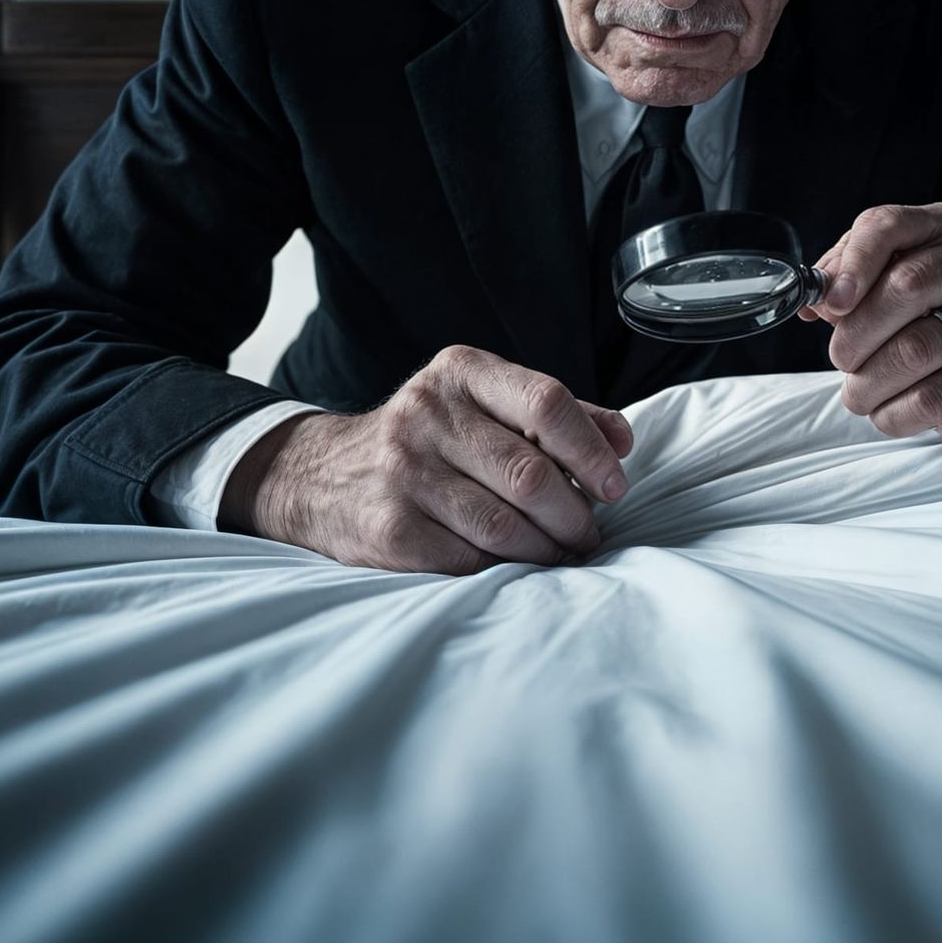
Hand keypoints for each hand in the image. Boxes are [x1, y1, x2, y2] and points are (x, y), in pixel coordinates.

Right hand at [220, 345, 633, 573]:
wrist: (319, 476)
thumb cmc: (428, 439)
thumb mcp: (482, 402)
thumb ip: (554, 415)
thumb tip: (622, 439)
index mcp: (462, 372)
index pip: (546, 402)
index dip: (592, 450)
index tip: (615, 485)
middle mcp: (428, 414)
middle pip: (530, 474)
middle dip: (575, 514)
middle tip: (589, 534)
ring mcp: (404, 473)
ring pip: (504, 525)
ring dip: (548, 549)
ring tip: (563, 554)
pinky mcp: (391, 530)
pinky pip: (470, 560)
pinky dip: (506, 570)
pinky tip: (518, 568)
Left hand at [797, 202, 941, 438]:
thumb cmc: (923, 313)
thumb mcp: (881, 279)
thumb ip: (843, 277)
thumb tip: (818, 298)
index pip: (890, 225)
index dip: (854, 263)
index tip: (831, 302)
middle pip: (906, 286)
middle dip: (856, 331)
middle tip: (840, 357)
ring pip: (915, 349)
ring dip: (869, 381)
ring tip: (858, 391)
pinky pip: (931, 398)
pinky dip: (893, 412)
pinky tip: (886, 409)